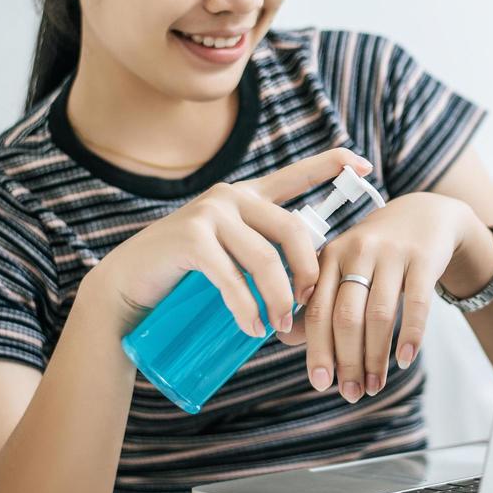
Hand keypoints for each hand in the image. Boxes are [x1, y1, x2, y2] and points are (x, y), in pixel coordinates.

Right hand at [85, 147, 375, 341]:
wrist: (127, 291)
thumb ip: (263, 260)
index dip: (331, 164)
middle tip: (307, 305)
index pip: (295, 175)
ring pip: (265, 258)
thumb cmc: (184, 279)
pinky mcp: (190, 239)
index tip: (365, 165)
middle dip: (308, 271)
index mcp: (246, 198)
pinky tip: (254, 327)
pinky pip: (232, 276)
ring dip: (279, 299)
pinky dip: (247, 306)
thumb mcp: (230, 259)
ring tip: (279, 327)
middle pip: (292, 229)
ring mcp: (209, 215)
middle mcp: (230, 198)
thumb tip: (309, 294)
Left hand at [278, 192, 470, 402]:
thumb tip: (288, 339)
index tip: (321, 384)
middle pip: (346, 317)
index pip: (316, 310)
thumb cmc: (375, 251)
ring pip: (378, 315)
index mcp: (328, 256)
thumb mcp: (342, 265)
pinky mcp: (423, 258)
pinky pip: (415, 303)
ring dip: (376, 357)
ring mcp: (391, 253)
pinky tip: (404, 359)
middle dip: (347, 361)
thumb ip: (318, 298)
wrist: (424, 214)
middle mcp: (356, 251)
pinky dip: (410, 336)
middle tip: (351, 393)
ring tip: (375, 386)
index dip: (317, 350)